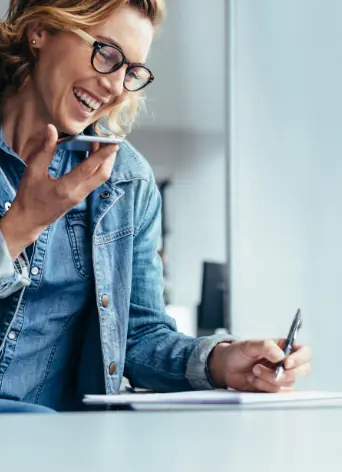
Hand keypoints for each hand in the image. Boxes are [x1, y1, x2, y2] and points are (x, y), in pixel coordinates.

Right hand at [0, 124, 117, 258]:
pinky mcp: (81, 197)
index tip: (113, 143)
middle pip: (102, 175)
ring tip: (103, 144)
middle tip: (110, 140)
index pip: (88, 169)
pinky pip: (95, 181)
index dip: (102, 155)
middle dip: (109, 157)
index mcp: (65, 188)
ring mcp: (81, 197)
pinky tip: (94, 155)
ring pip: (101, 178)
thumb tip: (51, 129)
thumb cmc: (28, 196)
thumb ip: (45, 150)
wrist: (29, 221)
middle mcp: (78, 194)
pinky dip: (98, 167)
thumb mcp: (33, 171)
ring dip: (105, 162)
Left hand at [208, 339, 311, 392]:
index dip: (300, 358)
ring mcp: (280, 376)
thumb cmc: (238, 352)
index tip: (286, 363)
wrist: (226, 367)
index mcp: (283, 347)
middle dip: (285, 373)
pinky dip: (262, 386)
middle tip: (266, 369)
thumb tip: (280, 355)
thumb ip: (266, 346)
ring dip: (268, 378)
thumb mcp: (249, 344)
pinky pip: (276, 392)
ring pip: (287, 383)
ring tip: (254, 370)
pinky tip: (253, 379)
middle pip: (303, 370)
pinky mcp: (273, 388)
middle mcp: (285, 362)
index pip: (304, 352)